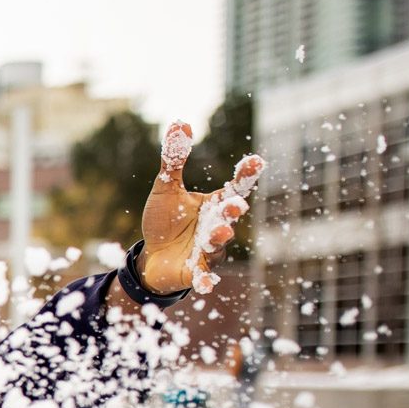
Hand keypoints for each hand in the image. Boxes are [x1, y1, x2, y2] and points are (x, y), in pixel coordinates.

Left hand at [137, 121, 264, 294]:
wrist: (151, 258)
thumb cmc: (164, 221)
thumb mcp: (165, 188)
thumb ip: (174, 159)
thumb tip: (180, 123)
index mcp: (215, 204)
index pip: (236, 187)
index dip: (246, 175)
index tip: (257, 161)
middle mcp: (217, 226)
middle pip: (230, 217)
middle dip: (233, 211)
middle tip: (234, 205)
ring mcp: (209, 250)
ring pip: (218, 245)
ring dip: (220, 239)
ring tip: (219, 232)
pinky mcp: (195, 271)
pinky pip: (203, 276)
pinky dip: (206, 280)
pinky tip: (206, 285)